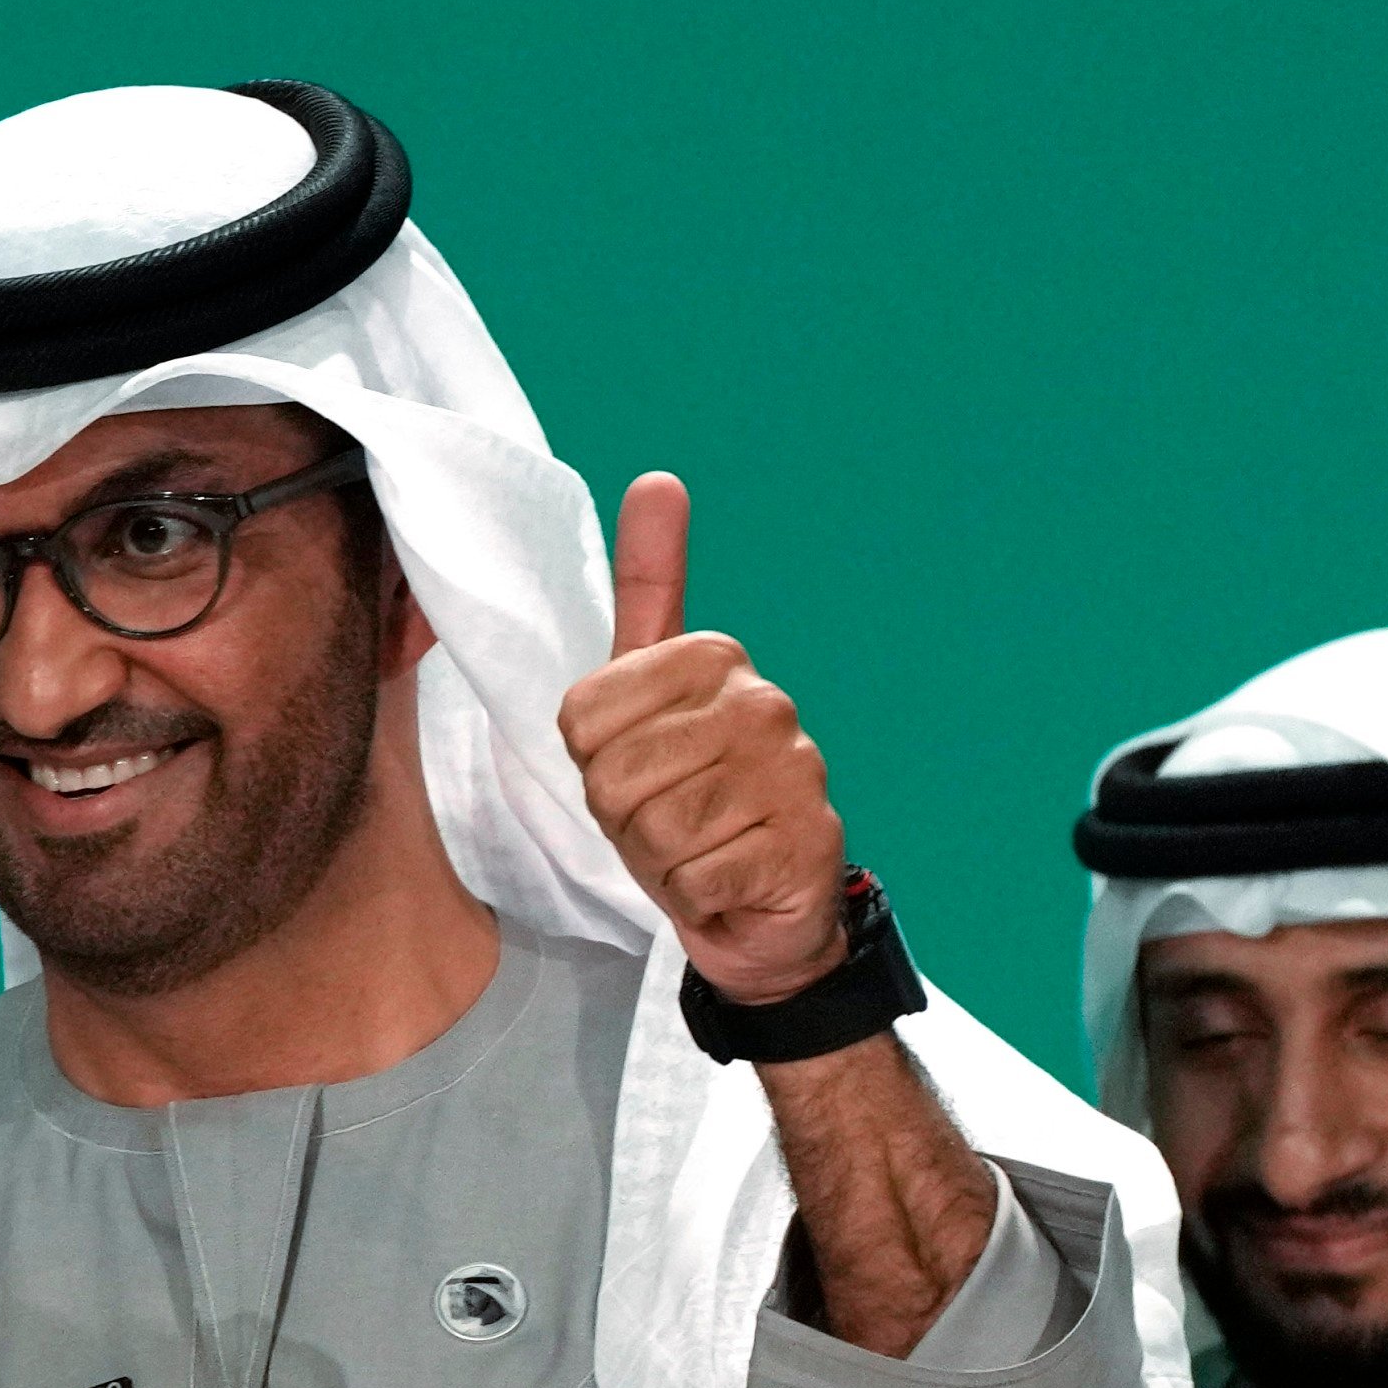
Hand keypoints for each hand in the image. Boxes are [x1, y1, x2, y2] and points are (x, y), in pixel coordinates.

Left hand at [557, 474, 847, 1002]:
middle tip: (670, 820)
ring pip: (657, 829)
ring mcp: (793, 772)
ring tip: (699, 848)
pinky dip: (698, 894)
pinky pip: (696, 877)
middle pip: (614, 778)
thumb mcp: (646, 698)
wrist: (759, 908)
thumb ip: (647, 591)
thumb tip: (659, 479)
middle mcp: (763, 702)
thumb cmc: (688, 803)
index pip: (583, 721)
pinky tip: (727, 880)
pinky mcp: (804, 843)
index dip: (595, 766)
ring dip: (662, 860)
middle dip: (627, 819)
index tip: (640, 771)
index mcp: (712, 657)